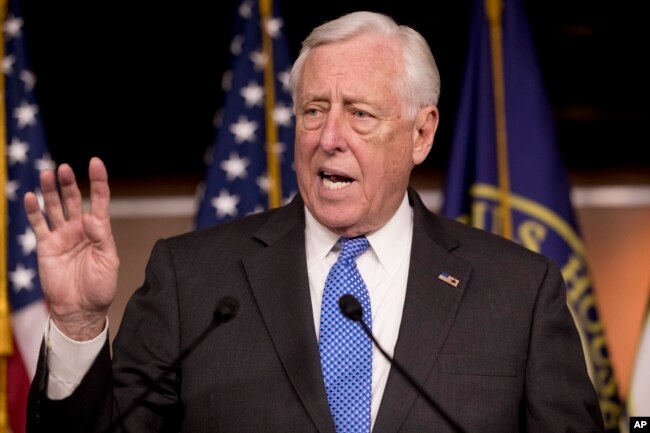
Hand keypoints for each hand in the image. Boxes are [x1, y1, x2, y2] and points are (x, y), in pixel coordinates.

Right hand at [24, 157, 118, 340]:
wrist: (80, 309)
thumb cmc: (100, 287)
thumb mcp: (108, 262)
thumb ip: (102, 238)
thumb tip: (91, 218)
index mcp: (99, 230)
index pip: (100, 200)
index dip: (98, 181)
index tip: (95, 162)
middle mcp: (79, 228)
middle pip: (74, 199)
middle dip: (69, 183)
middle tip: (63, 169)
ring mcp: (62, 236)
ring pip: (55, 207)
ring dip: (50, 191)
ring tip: (47, 174)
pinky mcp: (46, 246)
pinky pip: (38, 225)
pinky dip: (33, 211)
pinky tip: (30, 197)